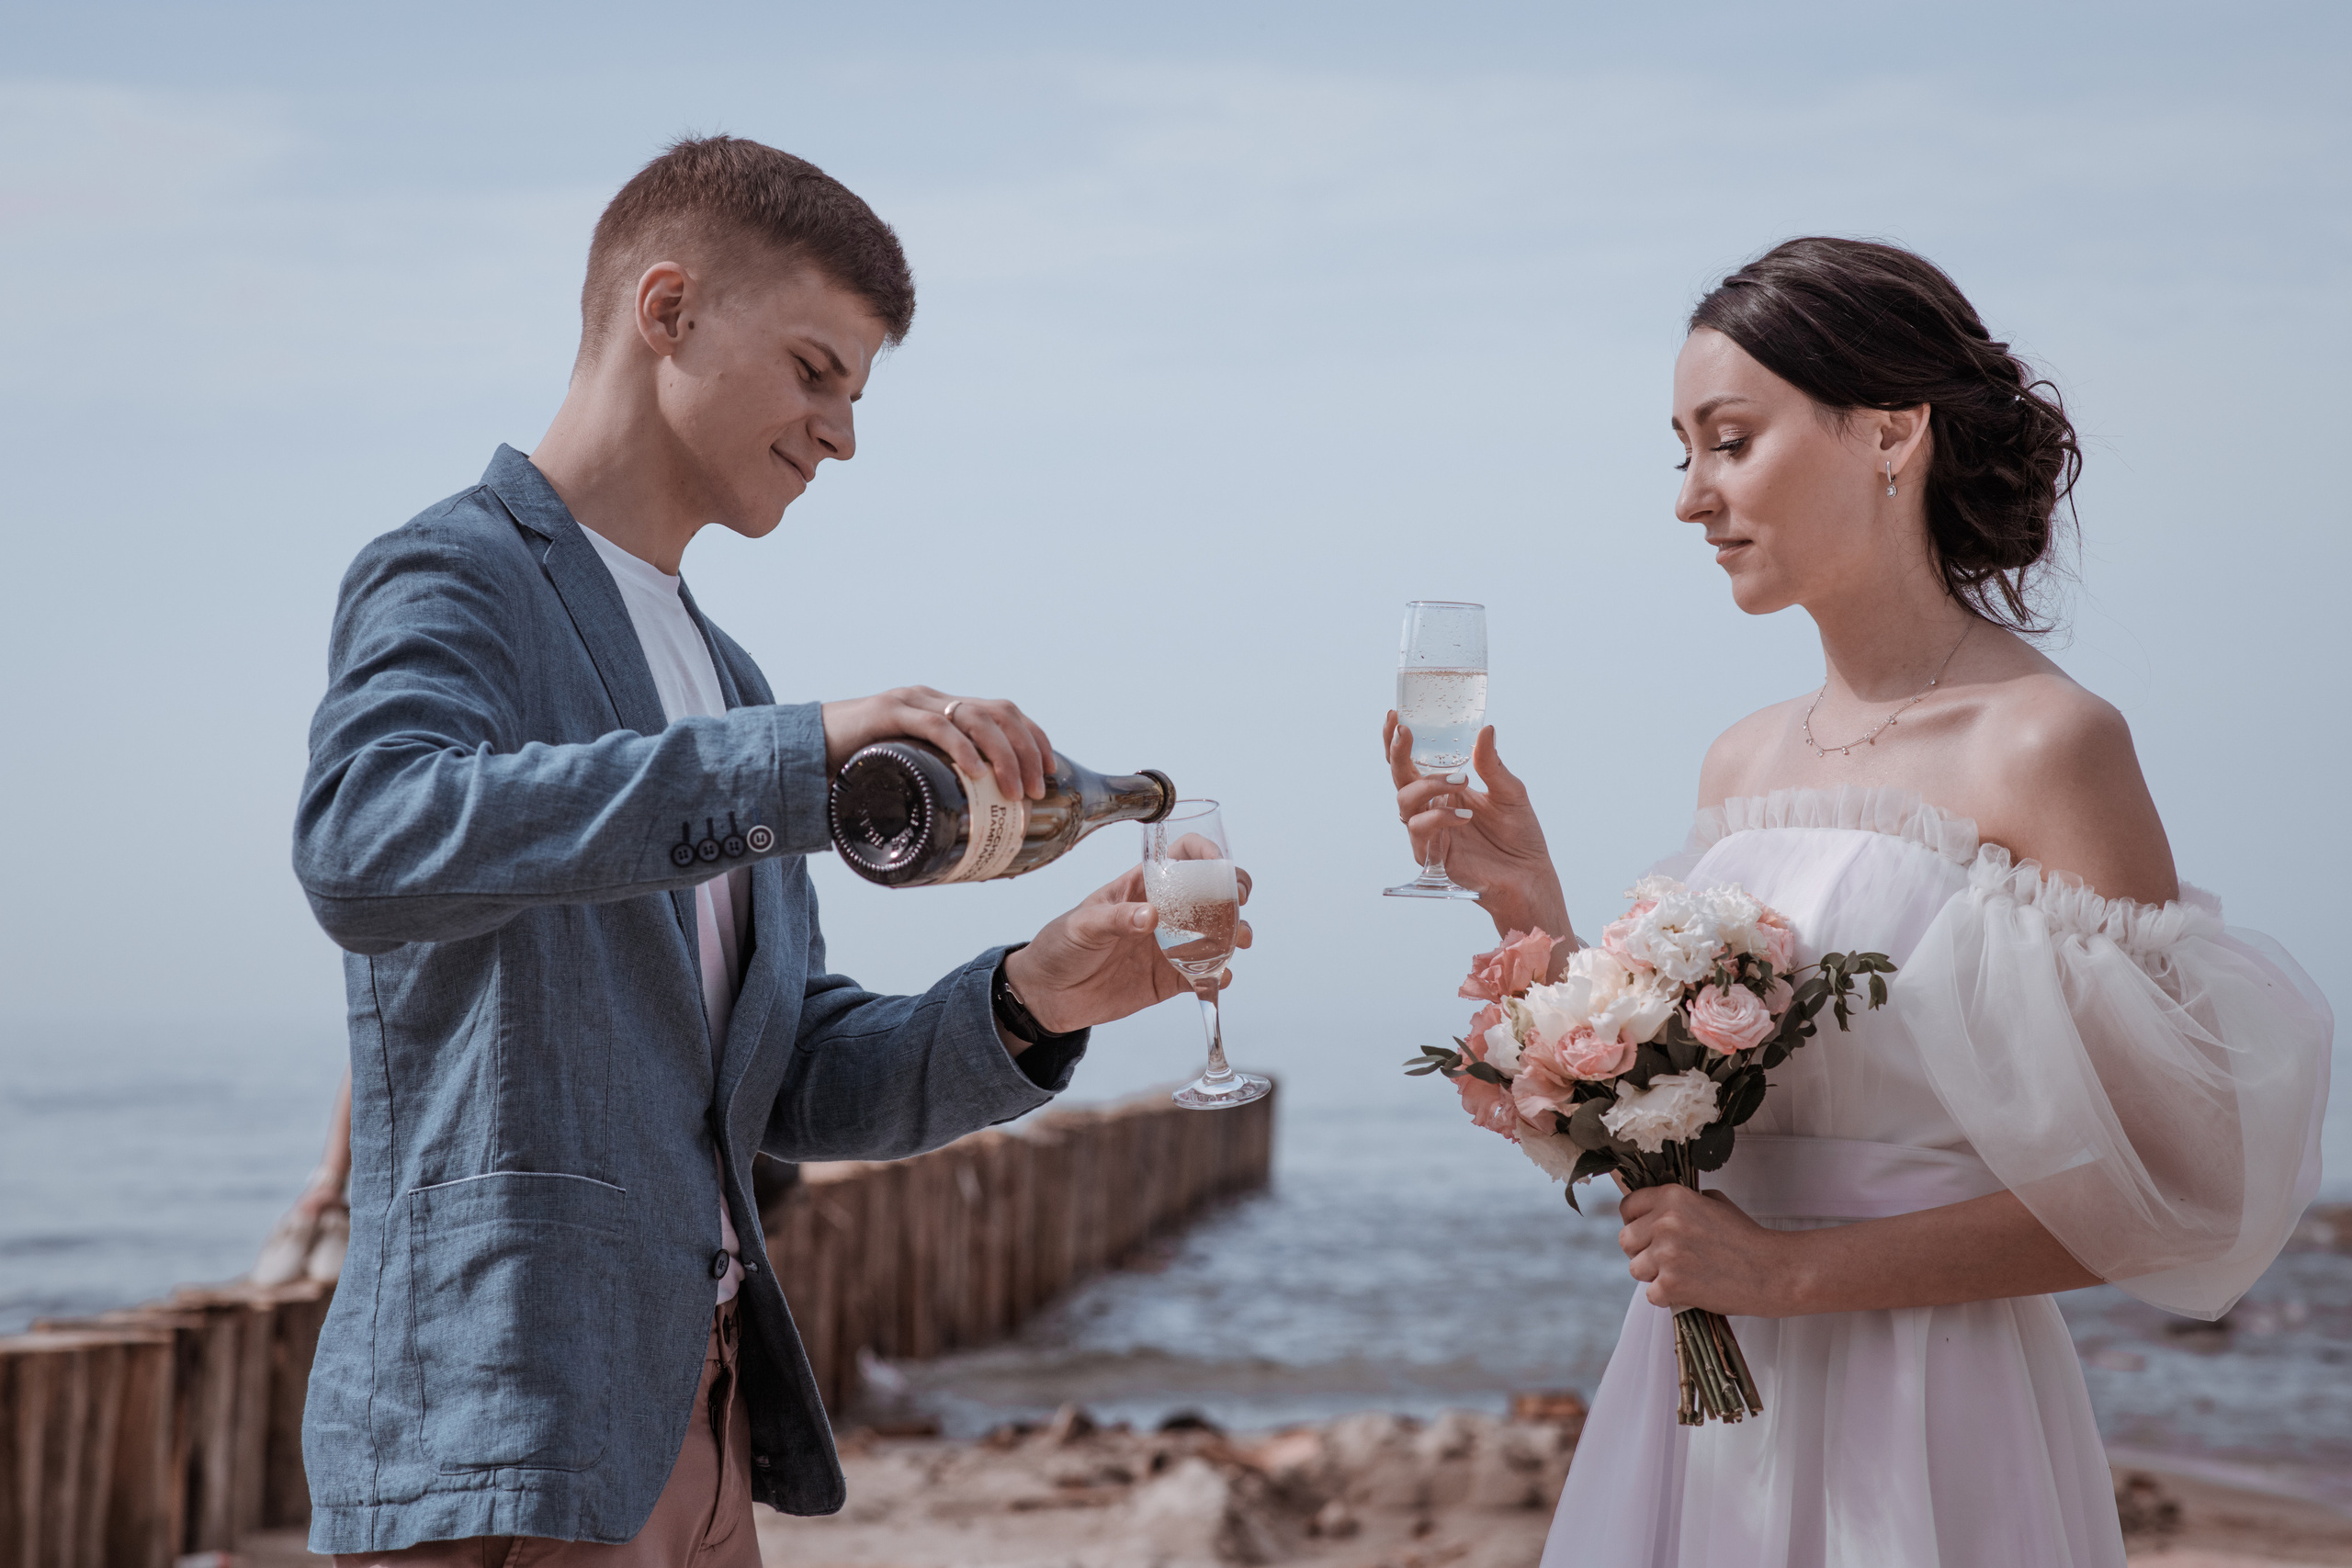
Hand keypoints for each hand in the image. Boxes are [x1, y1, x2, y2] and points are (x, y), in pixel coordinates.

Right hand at [823, 687, 1054, 799]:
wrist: (801, 751)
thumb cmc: (855, 769)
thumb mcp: (905, 775)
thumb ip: (932, 788)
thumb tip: (967, 832)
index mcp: (942, 710)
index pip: (1003, 712)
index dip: (1033, 737)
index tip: (1051, 770)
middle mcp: (932, 700)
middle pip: (999, 712)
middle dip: (1027, 750)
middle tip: (1037, 789)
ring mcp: (912, 703)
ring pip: (975, 717)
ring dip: (1004, 755)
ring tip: (1015, 791)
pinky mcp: (888, 713)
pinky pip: (935, 725)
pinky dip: (962, 747)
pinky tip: (976, 771)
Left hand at [1002, 863, 1255, 1035]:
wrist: (1047, 995)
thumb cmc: (1060, 946)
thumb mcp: (1082, 925)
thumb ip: (1116, 919)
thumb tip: (1151, 917)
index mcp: (1142, 887)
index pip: (1182, 856)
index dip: (1205, 853)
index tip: (1219, 863)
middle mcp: (1164, 913)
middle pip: (1211, 893)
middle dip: (1232, 893)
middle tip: (1238, 902)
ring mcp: (1169, 946)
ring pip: (1216, 935)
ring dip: (1235, 934)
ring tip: (1239, 941)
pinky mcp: (1169, 979)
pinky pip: (1203, 975)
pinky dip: (1218, 976)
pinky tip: (1220, 977)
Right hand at [1383, 716, 1569, 940]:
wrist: (1529, 875)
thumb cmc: (1520, 835)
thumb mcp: (1511, 792)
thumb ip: (1492, 764)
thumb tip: (1486, 729)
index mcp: (1445, 789)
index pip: (1413, 762)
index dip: (1397, 741)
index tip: (1394, 716)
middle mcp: (1431, 808)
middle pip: (1399, 778)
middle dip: (1397, 754)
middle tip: (1407, 733)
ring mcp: (1429, 831)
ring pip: (1405, 803)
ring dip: (1427, 786)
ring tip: (1460, 781)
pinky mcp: (1432, 855)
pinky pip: (1421, 832)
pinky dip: (1440, 819)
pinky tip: (1465, 816)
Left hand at [1618, 1184, 1801, 1316]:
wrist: (1772, 1271)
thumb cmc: (1747, 1237)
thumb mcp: (1714, 1203)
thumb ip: (1680, 1203)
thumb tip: (1655, 1210)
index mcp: (1672, 1197)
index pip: (1627, 1206)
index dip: (1634, 1221)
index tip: (1645, 1233)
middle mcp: (1664, 1222)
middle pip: (1626, 1240)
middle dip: (1642, 1251)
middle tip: (1665, 1259)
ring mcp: (1666, 1254)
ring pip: (1635, 1269)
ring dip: (1653, 1276)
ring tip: (1681, 1275)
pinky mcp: (1671, 1284)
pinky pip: (1651, 1295)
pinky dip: (1667, 1298)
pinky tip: (1689, 1291)